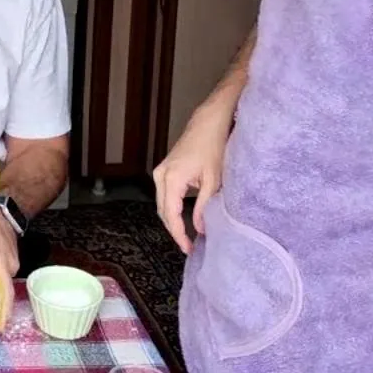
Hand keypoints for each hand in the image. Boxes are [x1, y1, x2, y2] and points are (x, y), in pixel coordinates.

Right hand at [153, 116, 226, 254]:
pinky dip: (172, 209)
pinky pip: (164, 195)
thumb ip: (204, 206)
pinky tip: (183, 217)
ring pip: (161, 204)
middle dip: (174, 230)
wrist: (207, 124)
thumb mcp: (213, 180)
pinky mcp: (164, 170)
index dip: (179, 234)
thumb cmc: (212, 147)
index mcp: (172, 178)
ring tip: (188, 235)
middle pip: (162, 211)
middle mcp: (161, 176)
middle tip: (188, 246)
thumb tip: (201, 229)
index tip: (188, 248)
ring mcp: (160, 172)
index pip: (171, 214)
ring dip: (172, 220)